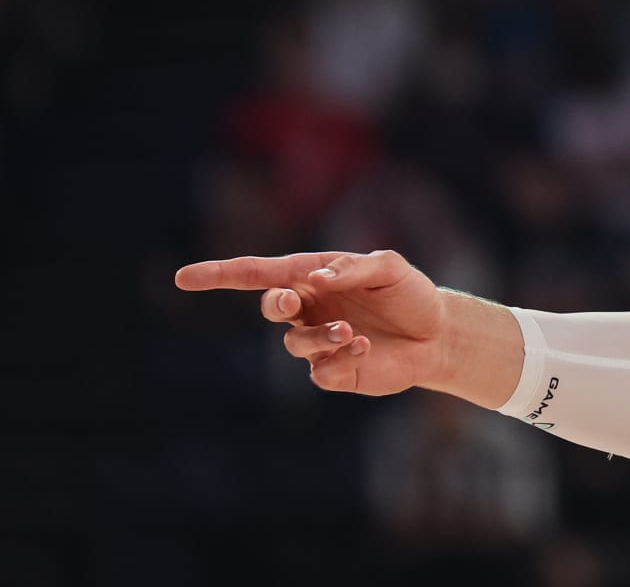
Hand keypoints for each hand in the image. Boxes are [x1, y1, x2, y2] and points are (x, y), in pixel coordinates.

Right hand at [175, 250, 448, 395]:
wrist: (438, 334)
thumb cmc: (411, 293)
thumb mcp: (389, 267)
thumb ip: (352, 267)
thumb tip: (315, 279)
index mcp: (313, 276)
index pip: (259, 274)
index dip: (220, 275)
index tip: (183, 278)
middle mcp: (309, 309)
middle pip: (270, 306)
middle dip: (276, 304)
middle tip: (293, 302)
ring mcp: (319, 342)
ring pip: (295, 342)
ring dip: (319, 335)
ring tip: (351, 331)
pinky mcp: (334, 370)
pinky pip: (320, 369)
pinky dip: (340, 357)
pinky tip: (364, 347)